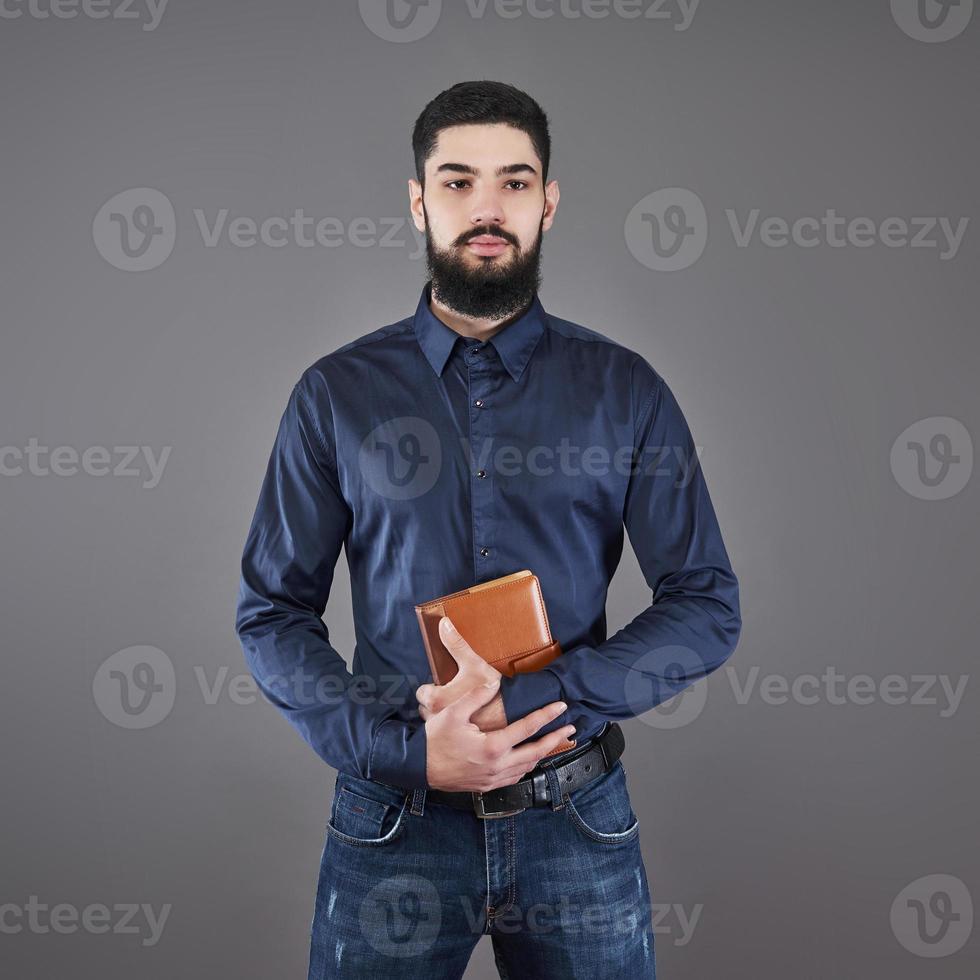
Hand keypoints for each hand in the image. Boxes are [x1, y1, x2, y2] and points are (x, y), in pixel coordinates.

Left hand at [415, 616, 506, 731]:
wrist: (516, 715)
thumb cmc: (496, 692)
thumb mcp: (476, 664)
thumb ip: (457, 644)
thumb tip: (444, 624)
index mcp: (438, 701)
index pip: (422, 693)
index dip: (431, 688)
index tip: (441, 685)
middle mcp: (439, 720)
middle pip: (427, 710)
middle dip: (435, 704)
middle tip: (450, 696)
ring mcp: (450, 733)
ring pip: (437, 724)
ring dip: (443, 718)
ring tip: (457, 709)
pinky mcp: (461, 741)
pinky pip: (449, 734)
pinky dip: (453, 729)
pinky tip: (465, 722)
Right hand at [423, 677, 576, 791]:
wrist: (418, 768)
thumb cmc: (435, 740)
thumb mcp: (453, 712)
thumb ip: (476, 697)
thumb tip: (494, 683)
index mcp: (493, 746)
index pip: (528, 727)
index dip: (547, 715)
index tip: (561, 707)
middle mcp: (498, 765)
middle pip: (536, 751)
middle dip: (556, 739)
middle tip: (571, 729)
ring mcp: (494, 778)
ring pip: (528, 767)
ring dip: (543, 754)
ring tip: (554, 742)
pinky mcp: (488, 785)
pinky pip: (515, 777)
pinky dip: (527, 766)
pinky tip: (529, 760)